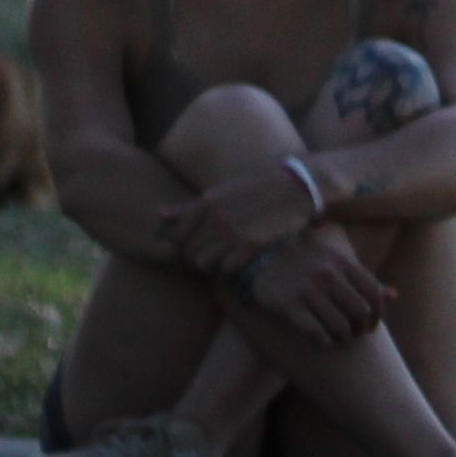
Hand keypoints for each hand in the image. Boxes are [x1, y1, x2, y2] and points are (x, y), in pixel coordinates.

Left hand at [163, 162, 319, 284]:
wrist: (297, 186)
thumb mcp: (221, 192)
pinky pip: (226, 270)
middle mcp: (215, 218)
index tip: (197, 246)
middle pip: (189, 253)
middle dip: (198, 257)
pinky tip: (239, 261)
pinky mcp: (251, 246)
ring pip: (204, 264)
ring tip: (225, 258)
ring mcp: (233, 233)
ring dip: (212, 264)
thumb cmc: (257, 188)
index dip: (183, 246)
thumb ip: (188, 207)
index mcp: (205, 203)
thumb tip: (159, 215)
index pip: (176, 237)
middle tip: (213, 254)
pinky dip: (230, 270)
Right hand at [235, 231, 386, 348]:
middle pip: (360, 312)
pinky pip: (315, 332)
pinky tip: (321, 341)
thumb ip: (363, 279)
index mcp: (343, 262)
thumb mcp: (336, 263)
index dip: (378, 314)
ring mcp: (308, 289)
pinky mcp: (289, 304)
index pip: (374, 292)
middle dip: (360, 329)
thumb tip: (394, 295)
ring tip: (338, 339)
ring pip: (340, 326)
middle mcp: (328, 274)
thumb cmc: (306, 263)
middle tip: (354, 334)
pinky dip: (323, 341)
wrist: (262, 258)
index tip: (371, 325)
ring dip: (342, 338)